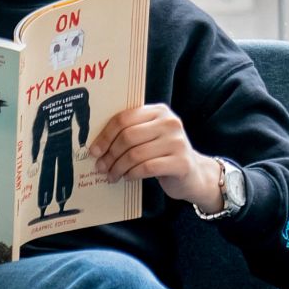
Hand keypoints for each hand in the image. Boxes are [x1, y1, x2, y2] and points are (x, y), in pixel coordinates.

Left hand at [91, 104, 215, 205]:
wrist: (194, 174)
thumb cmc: (165, 154)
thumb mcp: (151, 136)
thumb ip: (131, 133)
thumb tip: (97, 146)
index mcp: (159, 111)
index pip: (124, 118)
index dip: (105, 135)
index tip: (94, 150)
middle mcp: (170, 123)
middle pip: (128, 136)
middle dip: (110, 154)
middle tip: (101, 167)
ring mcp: (177, 142)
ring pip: (135, 154)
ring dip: (118, 168)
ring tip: (112, 175)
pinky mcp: (180, 162)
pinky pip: (146, 168)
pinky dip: (132, 174)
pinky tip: (128, 177)